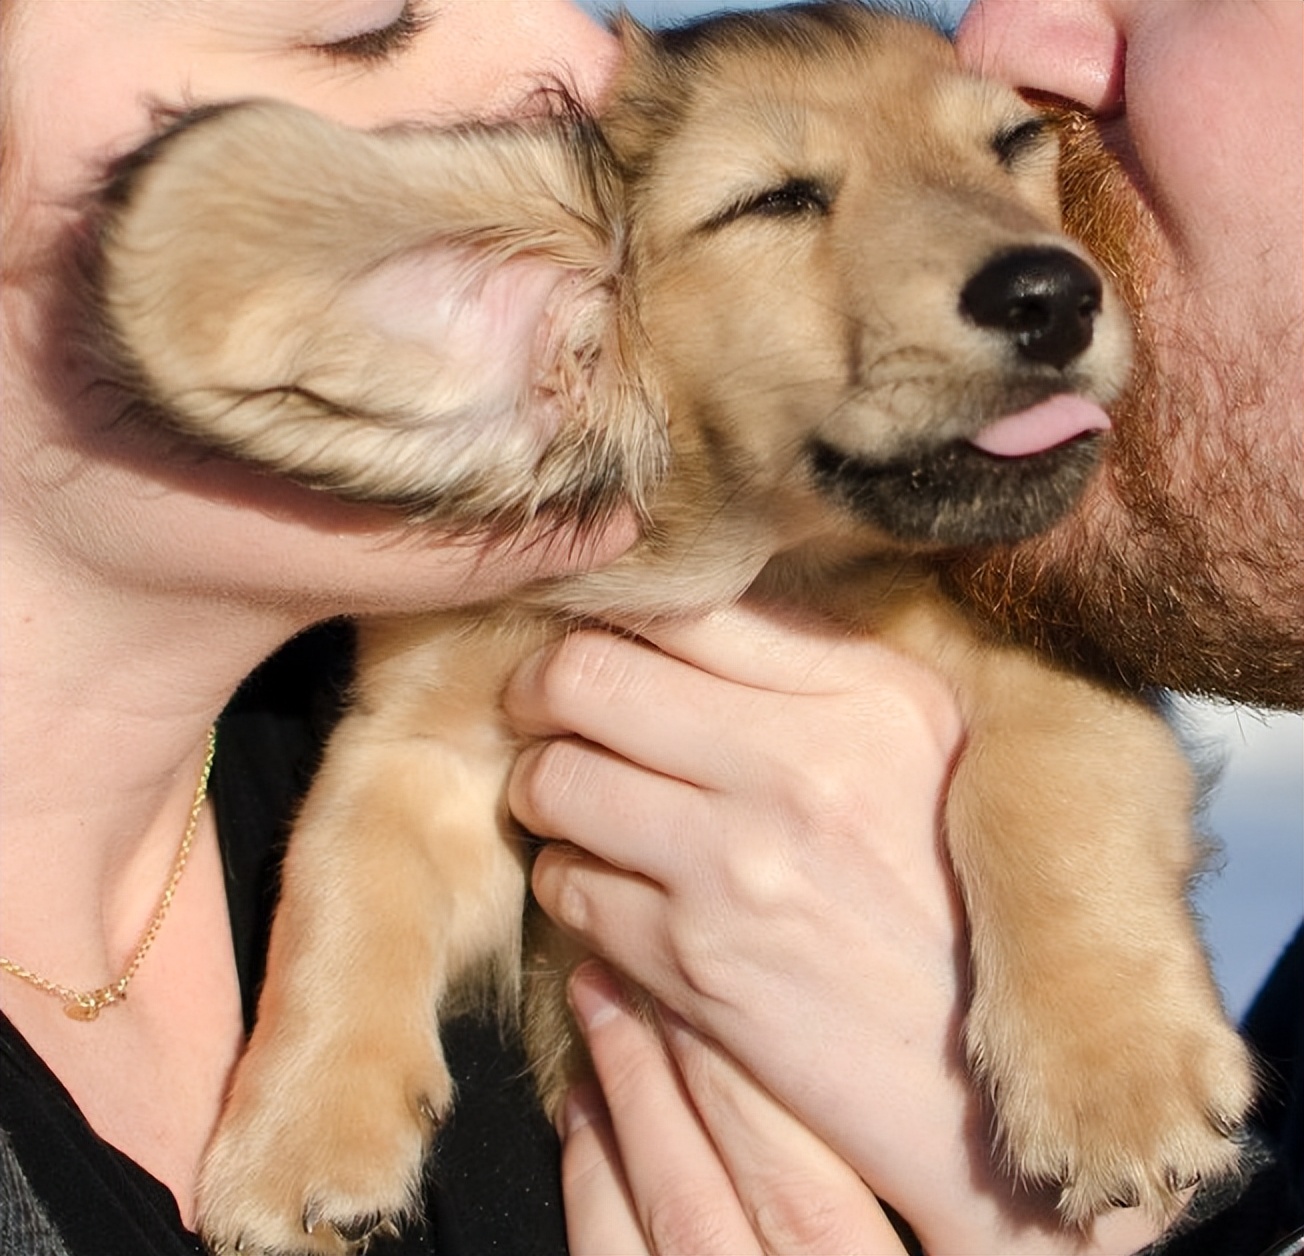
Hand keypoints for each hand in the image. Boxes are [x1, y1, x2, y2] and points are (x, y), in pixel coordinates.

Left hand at [506, 604, 1164, 1253]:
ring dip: (543, 791)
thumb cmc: (948, 897)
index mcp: (866, 694)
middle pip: (585, 676)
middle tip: (546, 714)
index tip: (601, 649)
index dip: (612, 621)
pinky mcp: (692, 962)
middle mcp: (800, 764)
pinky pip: (565, 885)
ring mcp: (739, 865)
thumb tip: (677, 621)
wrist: (978, 1074)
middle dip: (540, 692)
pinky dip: (567, 878)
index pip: (681, 608)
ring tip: (575, 804)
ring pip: (553, 780)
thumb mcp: (923, 749)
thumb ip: (813, 669)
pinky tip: (608, 884)